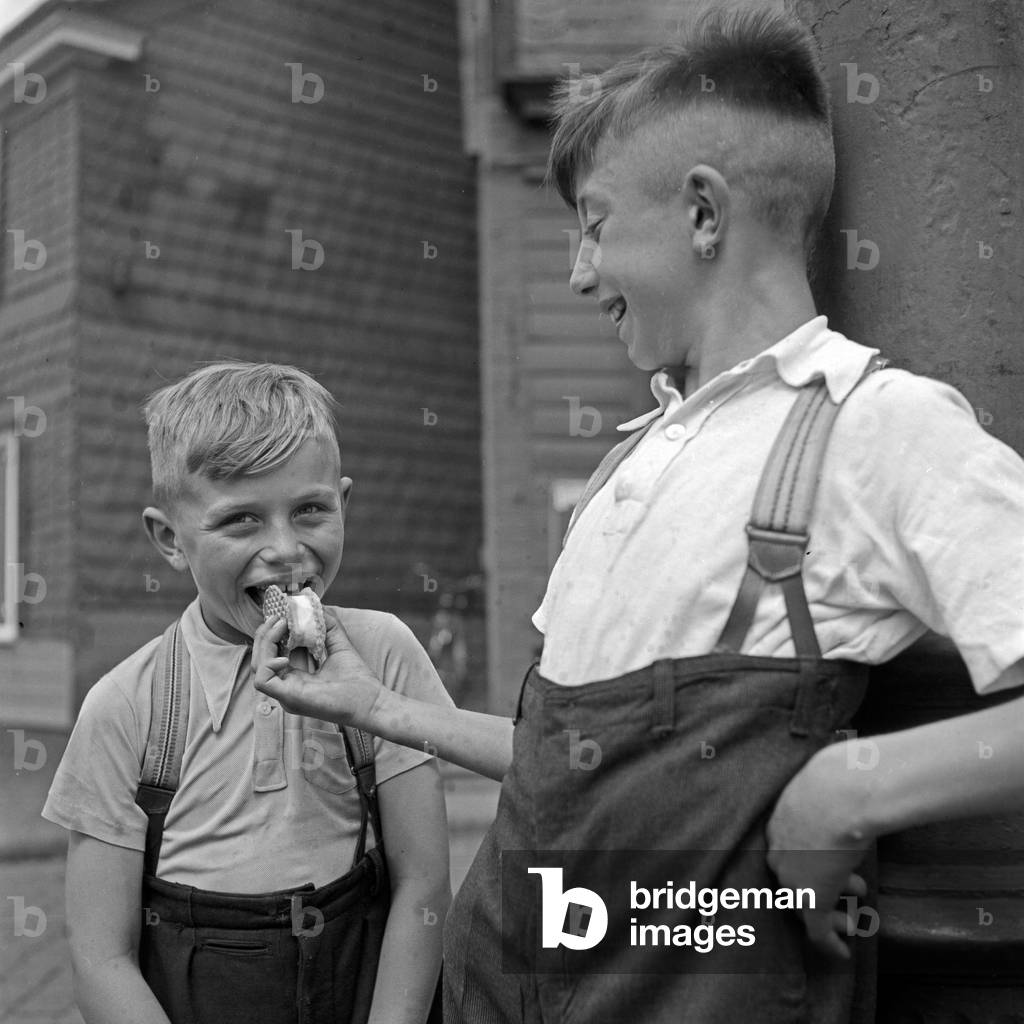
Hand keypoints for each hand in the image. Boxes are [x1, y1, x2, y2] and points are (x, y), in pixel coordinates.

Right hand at [252, 608, 384, 728]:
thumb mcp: (338, 644)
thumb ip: (327, 626)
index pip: (271, 654)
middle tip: (278, 616)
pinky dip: (268, 663)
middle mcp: (287, 686)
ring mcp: (286, 694)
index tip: (282, 614)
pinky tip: (284, 655)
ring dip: (265, 642)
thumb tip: (315, 605)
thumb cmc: (357, 680)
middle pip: (260, 659)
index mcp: (295, 677)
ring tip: (281, 625)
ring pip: (258, 666)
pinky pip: (263, 680)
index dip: (272, 633)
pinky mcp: (289, 698)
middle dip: (265, 634)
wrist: (371, 701)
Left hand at [766, 743, 874, 959]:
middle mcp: (778, 853)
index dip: (807, 861)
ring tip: (852, 918)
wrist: (840, 795)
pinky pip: (817, 929)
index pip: (787, 851)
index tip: (826, 865)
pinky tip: (842, 952)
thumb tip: (851, 771)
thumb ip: (829, 788)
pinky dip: (830, 942)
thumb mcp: (825, 783)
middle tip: (846, 891)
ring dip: (832, 912)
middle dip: (819, 887)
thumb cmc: (837, 780)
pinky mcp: (811, 900)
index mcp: (778, 824)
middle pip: (791, 880)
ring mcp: (792, 878)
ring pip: (807, 905)